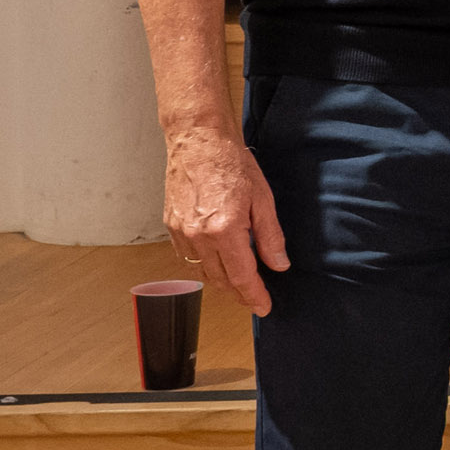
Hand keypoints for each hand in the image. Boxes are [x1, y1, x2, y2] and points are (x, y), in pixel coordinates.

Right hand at [163, 126, 287, 315]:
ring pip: (202, 270)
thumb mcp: (263, 199)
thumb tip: (279, 265)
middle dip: (239, 293)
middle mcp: (198, 236)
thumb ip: (270, 236)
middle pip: (220, 279)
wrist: (198, 141)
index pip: (241, 276)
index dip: (253, 295)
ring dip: (221, 281)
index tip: (264, 307)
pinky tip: (217, 263)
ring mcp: (181, 232)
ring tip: (239, 285)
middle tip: (254, 300)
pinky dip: (204, 264)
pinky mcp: (170, 226)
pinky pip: (188, 256)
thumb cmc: (232, 164)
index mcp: (224, 230)